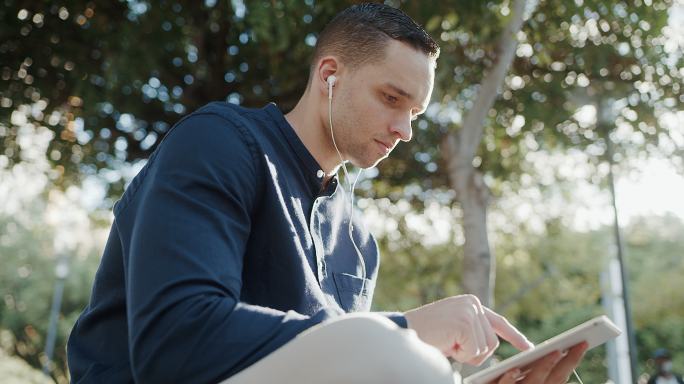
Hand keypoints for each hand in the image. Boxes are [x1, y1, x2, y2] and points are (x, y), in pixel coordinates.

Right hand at [403, 294, 533, 365]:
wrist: (404, 331)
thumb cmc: (426, 335)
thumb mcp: (455, 331)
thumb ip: (473, 332)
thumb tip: (492, 345)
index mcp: (471, 303)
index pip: (498, 322)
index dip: (514, 336)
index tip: (528, 347)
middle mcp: (473, 303)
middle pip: (492, 342)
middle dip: (475, 353)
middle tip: (452, 347)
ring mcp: (470, 310)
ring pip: (486, 348)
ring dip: (466, 354)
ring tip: (448, 343)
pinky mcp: (465, 321)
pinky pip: (474, 350)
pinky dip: (460, 354)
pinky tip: (446, 343)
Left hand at [494, 341, 588, 382]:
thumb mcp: (519, 379)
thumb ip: (532, 370)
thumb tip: (552, 351)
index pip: (560, 375)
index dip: (572, 360)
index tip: (583, 343)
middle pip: (553, 379)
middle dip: (566, 362)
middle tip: (578, 344)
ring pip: (532, 383)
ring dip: (544, 367)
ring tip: (555, 351)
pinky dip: (509, 380)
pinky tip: (513, 369)